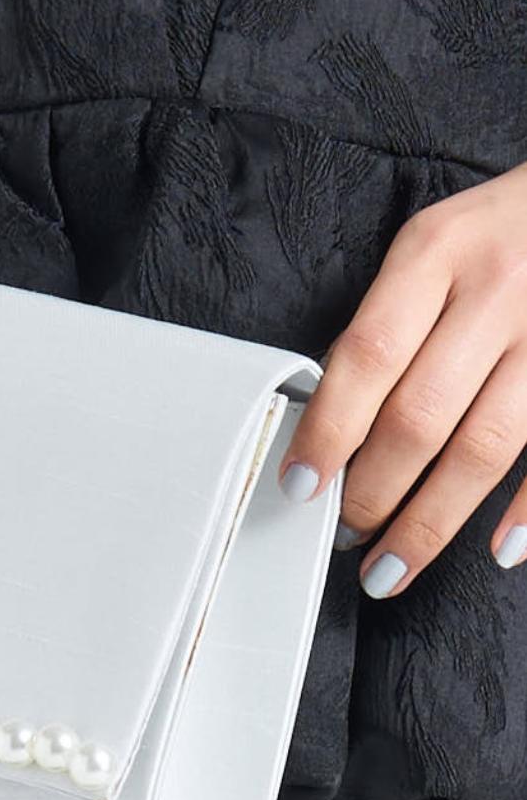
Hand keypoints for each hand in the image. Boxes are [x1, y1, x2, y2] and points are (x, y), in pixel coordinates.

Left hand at [276, 159, 526, 595]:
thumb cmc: (499, 233)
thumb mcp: (431, 247)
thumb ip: (386, 324)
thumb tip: (328, 420)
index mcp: (436, 253)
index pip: (366, 358)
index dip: (327, 432)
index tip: (300, 488)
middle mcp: (497, 290)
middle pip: (420, 415)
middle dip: (372, 492)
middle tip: (344, 532)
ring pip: (483, 448)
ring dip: (429, 522)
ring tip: (388, 566)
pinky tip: (497, 550)